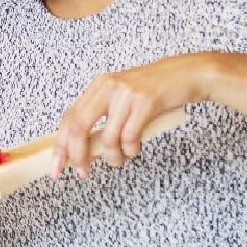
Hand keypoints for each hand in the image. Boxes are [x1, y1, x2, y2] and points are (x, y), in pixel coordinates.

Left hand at [52, 52, 217, 177]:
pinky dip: (130, 150)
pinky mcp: (145, 102)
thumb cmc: (157, 90)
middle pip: (79, 127)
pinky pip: (129, 136)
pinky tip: (134, 150)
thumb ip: (104, 117)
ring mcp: (126, 94)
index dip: (60, 145)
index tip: (56, 166)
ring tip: (119, 161)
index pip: (69, 117)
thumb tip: (85, 150)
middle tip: (83, 173)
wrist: (190, 74)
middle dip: (77, 155)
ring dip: (112, 157)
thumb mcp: (124, 97)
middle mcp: (108, 86)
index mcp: (99, 86)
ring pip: (107, 137)